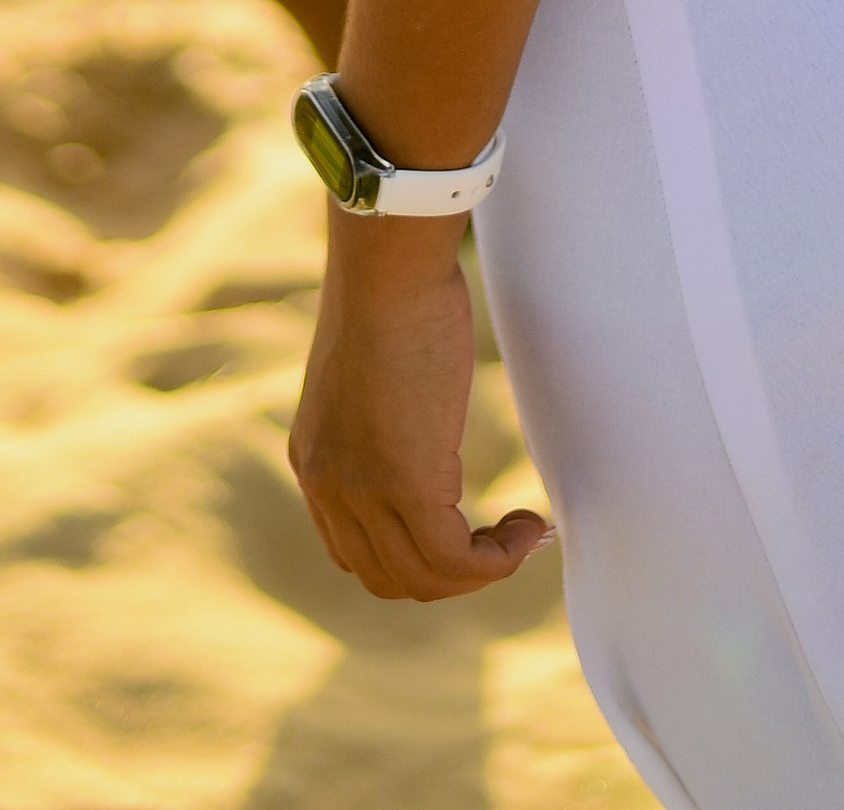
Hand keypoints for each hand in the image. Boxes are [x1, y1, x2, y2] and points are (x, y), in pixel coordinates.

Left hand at [289, 214, 552, 601]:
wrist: (389, 263)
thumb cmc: (391, 291)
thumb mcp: (372, 371)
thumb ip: (381, 416)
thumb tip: (418, 425)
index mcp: (314, 460)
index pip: (354, 552)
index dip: (413, 557)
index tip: (465, 530)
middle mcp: (327, 486)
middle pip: (389, 578)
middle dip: (450, 573)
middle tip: (501, 537)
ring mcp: (362, 491)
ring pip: (425, 579)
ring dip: (481, 570)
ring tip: (522, 531)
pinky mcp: (407, 485)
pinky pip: (456, 561)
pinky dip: (497, 559)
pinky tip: (529, 525)